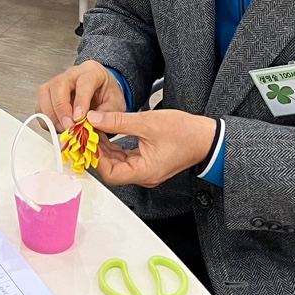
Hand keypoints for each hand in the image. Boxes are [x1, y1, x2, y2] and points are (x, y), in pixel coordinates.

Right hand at [37, 60, 126, 131]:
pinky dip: (46, 119)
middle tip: (68, 126)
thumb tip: (91, 122)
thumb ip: (108, 113)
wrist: (101, 90)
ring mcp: (57, 82)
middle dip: (61, 108)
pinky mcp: (48, 94)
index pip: (83, 83)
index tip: (79, 118)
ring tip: (63, 129)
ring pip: (44, 92)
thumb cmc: (108, 94)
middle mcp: (72, 74)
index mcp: (92, 72)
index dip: (80, 101)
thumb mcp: (117, 103)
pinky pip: (40, 105)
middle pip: (58, 84)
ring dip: (51, 114)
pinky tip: (57, 127)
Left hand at [85, 109, 217, 188]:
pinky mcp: (149, 162)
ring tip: (96, 130)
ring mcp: (146, 170)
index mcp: (144, 171)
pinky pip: (127, 158)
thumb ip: (118, 121)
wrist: (207, 137)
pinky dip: (116, 147)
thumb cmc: (185, 132)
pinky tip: (110, 133)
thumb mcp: (147, 122)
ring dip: (106, 148)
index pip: (110, 173)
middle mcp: (144, 175)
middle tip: (87, 133)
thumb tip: (95, 118)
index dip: (96, 156)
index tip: (88, 139)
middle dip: (98, 151)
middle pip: (112, 170)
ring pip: (118, 163)